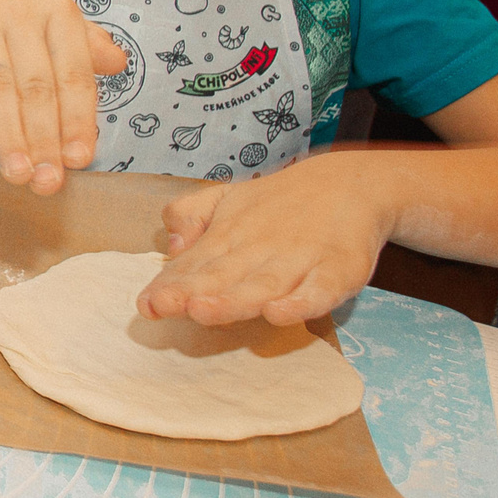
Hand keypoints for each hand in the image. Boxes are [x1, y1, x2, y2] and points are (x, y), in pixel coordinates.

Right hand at [0, 0, 125, 192]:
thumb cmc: (11, 19)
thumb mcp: (52, 25)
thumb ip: (86, 50)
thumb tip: (119, 64)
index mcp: (58, 12)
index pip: (74, 74)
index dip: (77, 120)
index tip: (78, 160)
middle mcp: (21, 9)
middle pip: (36, 85)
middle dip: (42, 138)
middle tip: (44, 181)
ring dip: (7, 135)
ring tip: (15, 174)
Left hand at [139, 156, 395, 325]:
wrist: (352, 184)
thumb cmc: (278, 204)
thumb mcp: (227, 199)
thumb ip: (191, 215)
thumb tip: (173, 243)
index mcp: (230, 236)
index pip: (195, 265)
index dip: (170, 285)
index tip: (145, 304)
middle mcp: (261, 249)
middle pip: (223, 275)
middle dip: (192, 292)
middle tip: (163, 306)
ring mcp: (300, 260)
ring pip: (264, 284)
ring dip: (234, 300)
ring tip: (203, 311)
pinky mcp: (339, 271)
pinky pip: (319, 290)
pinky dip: (300, 303)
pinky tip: (279, 313)